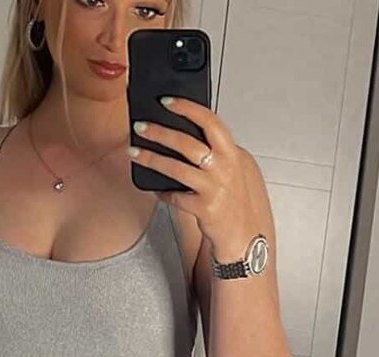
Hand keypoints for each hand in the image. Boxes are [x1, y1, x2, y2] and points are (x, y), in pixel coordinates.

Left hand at [128, 98, 260, 261]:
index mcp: (231, 153)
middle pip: (187, 143)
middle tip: (140, 127)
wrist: (243, 234)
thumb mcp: (231, 169)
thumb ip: (213, 152)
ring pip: (176, 168)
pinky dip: (163, 192)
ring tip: (134, 152)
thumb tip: (181, 134)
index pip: (210, 121)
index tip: (166, 101)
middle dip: (159, 132)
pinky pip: (175, 196)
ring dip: (151, 158)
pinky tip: (156, 189)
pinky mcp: (204, 208)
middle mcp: (224, 168)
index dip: (187, 108)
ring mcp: (214, 188)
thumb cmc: (234, 201)